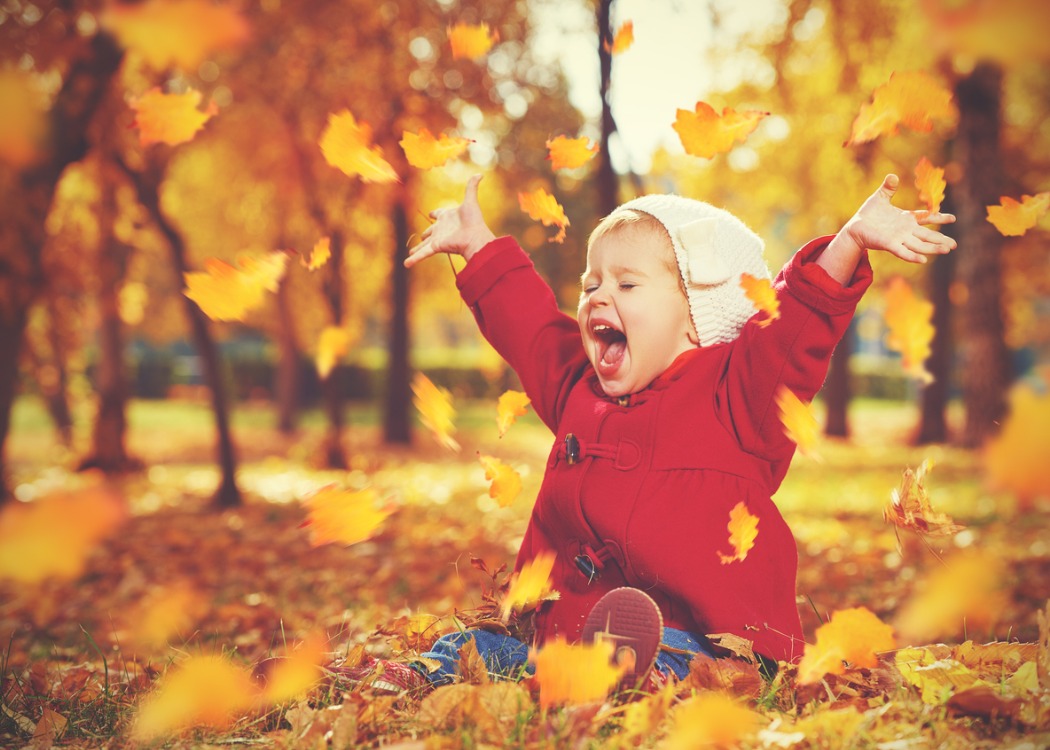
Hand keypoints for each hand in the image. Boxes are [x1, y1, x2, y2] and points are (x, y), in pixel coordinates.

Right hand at [405, 174, 495, 267]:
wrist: (475, 237)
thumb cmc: (474, 221)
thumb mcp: (471, 201)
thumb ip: (472, 187)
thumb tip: (480, 174)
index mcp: (448, 217)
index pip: (440, 214)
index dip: (436, 213)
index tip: (432, 213)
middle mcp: (442, 229)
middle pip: (431, 232)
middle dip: (426, 235)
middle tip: (422, 237)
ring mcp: (438, 239)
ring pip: (424, 245)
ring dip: (416, 249)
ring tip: (410, 252)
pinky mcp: (436, 247)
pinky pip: (423, 253)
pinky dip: (414, 259)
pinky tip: (406, 264)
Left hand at [841, 173, 956, 262]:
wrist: (854, 227)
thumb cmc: (868, 213)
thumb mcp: (879, 197)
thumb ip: (888, 188)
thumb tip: (892, 176)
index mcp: (906, 218)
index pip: (926, 217)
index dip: (939, 217)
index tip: (953, 218)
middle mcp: (905, 230)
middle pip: (926, 235)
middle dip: (941, 239)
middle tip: (955, 244)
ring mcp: (898, 238)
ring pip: (919, 245)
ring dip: (933, 248)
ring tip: (947, 250)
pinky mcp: (889, 244)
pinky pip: (903, 251)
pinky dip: (912, 256)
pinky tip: (923, 260)